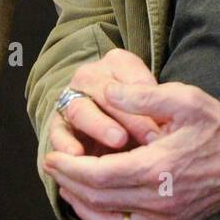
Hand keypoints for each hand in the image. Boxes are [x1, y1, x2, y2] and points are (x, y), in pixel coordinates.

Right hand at [45, 49, 164, 163]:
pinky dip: (65, 143)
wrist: (118, 128)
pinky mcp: (58, 126)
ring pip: (80, 109)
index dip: (144, 103)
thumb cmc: (145, 116)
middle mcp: (90, 77)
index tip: (160, 127)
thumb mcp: (158, 105)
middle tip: (145, 138)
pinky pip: (57, 132)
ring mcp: (71, 99)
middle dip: (126, 117)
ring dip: (99, 126)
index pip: (130, 78)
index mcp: (117, 64)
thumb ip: (157, 108)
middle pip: (104, 93)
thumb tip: (162, 130)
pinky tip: (76, 155)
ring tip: (117, 142)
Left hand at [45, 81, 219, 219]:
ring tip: (66, 183)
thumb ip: (142, 94)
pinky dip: (105, 219)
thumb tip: (107, 92)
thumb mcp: (183, 98)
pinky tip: (94, 202)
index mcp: (160, 168)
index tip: (51, 155)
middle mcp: (161, 199)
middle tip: (51, 166)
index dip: (70, 167)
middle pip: (99, 199)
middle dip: (69, 182)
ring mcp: (167, 216)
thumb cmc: (218, 125)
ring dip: (83, 204)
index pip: (100, 176)